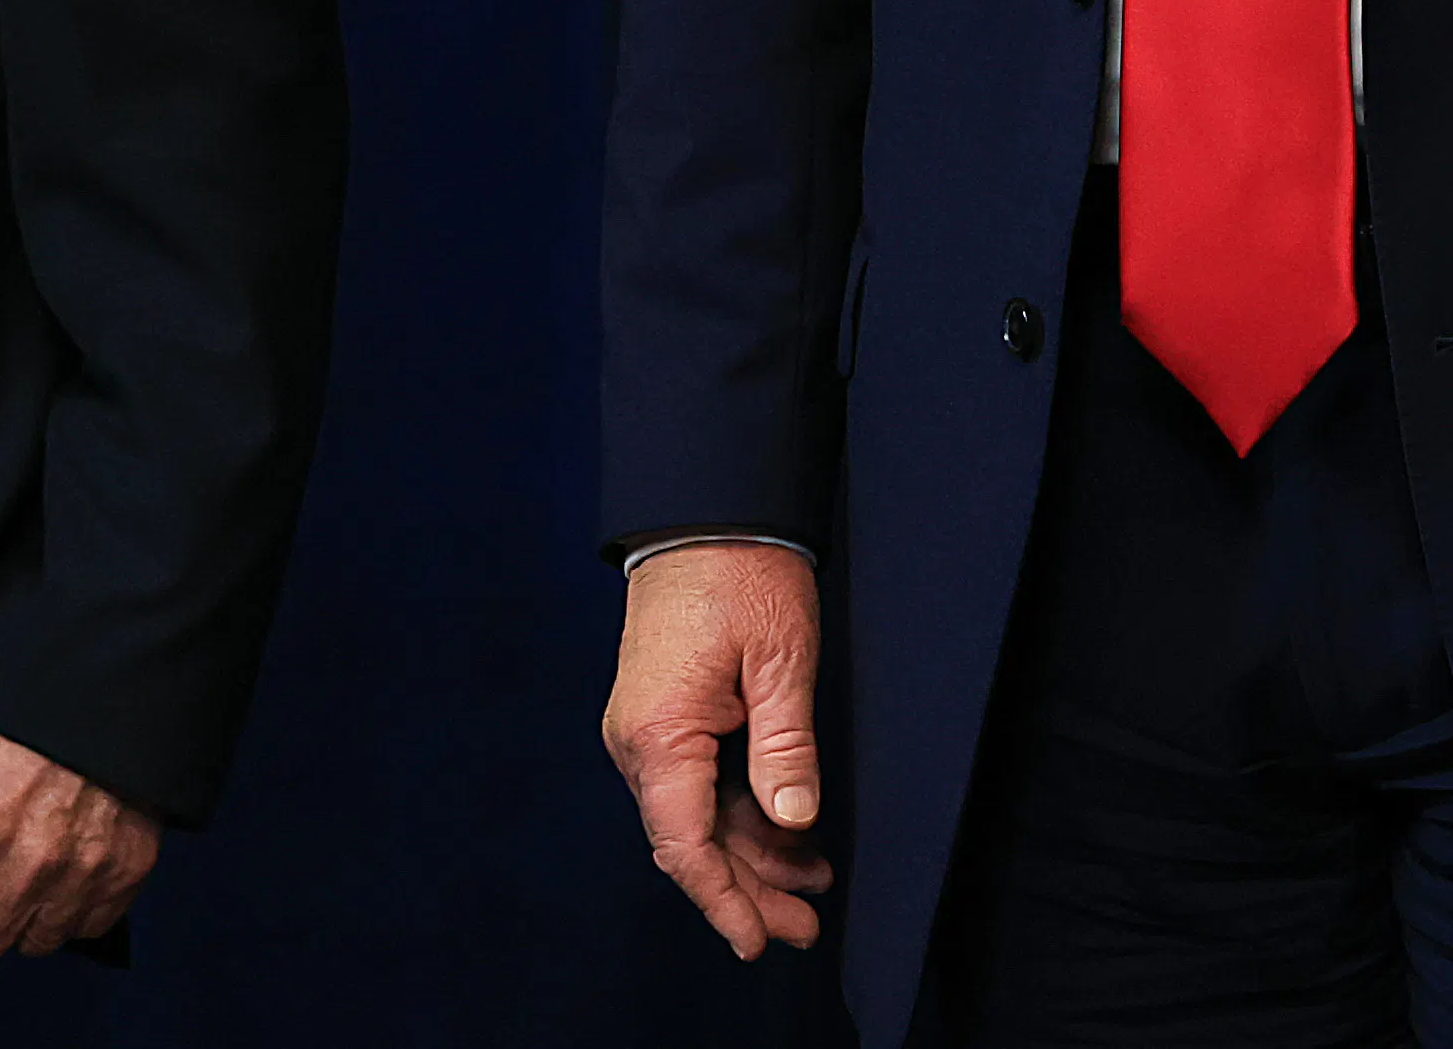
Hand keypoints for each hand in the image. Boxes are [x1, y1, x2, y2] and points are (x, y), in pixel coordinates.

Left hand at [0, 700, 161, 981]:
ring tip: (1, 917)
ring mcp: (83, 875)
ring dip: (12, 935)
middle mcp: (26, 871)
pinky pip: (90, 925)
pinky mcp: (128, 868)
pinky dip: (69, 918)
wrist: (111, 671)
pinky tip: (55, 898)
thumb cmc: (26, 693)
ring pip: (33, 947)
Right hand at [602, 541, 831, 959]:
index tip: (757, 942)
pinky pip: (698, 784)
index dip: (724, 901)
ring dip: (751, 854)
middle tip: (805, 927)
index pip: (685, 845)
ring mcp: (647, 729)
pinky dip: (741, 813)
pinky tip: (788, 832)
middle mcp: (639, 741)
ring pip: (697, 817)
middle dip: (747, 890)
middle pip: (690, 842)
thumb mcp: (781, 660)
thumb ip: (786, 746)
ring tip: (812, 885)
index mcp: (659, 734)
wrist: (705, 509)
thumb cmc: (741, 572)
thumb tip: (792, 820)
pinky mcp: (662, 715)